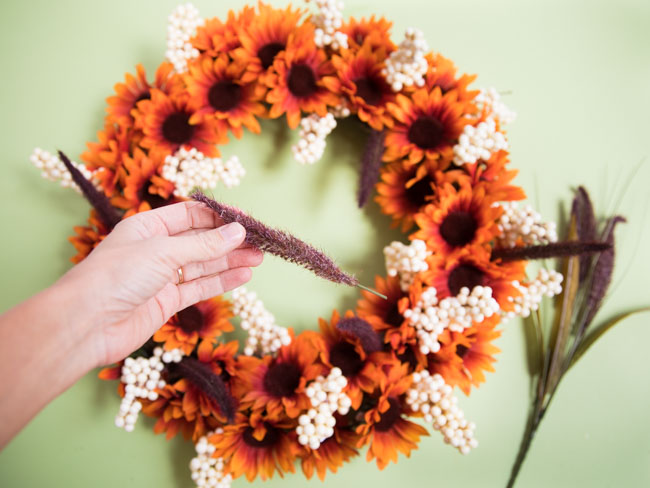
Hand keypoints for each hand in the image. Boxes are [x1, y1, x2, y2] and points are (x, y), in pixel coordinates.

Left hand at [58, 201, 261, 367]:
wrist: (87, 324)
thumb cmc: (115, 276)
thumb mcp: (163, 251)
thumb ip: (203, 245)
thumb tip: (238, 232)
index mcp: (148, 226)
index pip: (190, 214)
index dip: (219, 217)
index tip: (247, 220)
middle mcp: (156, 249)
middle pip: (201, 240)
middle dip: (230, 240)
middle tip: (260, 242)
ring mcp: (162, 276)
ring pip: (204, 264)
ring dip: (231, 260)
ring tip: (259, 258)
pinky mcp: (167, 301)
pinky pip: (200, 287)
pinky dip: (222, 281)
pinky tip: (243, 275)